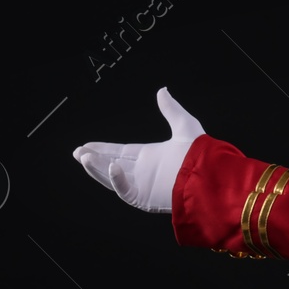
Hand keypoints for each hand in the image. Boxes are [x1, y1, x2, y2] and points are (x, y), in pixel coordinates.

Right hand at [74, 87, 204, 212]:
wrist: (210, 175)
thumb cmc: (200, 152)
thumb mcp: (183, 125)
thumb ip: (171, 109)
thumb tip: (162, 90)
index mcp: (150, 156)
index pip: (120, 151)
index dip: (103, 148)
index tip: (87, 144)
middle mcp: (144, 171)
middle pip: (112, 164)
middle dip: (94, 159)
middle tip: (78, 152)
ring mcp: (143, 185)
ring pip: (113, 178)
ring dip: (97, 168)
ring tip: (83, 157)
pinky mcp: (145, 198)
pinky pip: (126, 190)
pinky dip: (117, 180)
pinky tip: (112, 166)